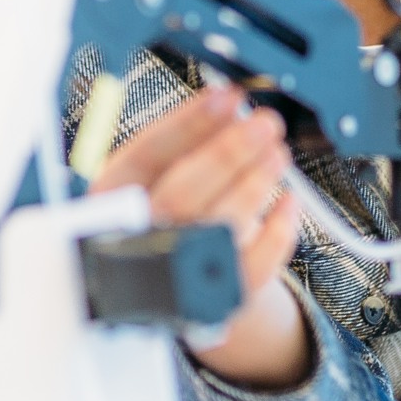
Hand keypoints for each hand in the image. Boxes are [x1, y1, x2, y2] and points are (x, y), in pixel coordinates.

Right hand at [93, 82, 311, 388]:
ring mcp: (171, 276)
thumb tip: (230, 102)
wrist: (172, 285)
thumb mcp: (153, 177)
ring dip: (254, 185)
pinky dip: (278, 235)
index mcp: (110, 202)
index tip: (227, 97)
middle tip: (264, 124)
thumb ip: (180, 146)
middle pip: (180, 196)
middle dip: (227, 154)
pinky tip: (290, 202)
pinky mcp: (210, 302)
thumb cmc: (165, 217)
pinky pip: (250, 270)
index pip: (143, 157)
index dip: (188, 124)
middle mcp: (134, 240)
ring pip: (216, 230)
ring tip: (278, 154)